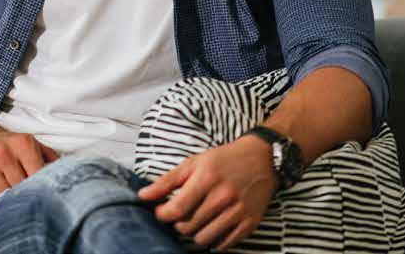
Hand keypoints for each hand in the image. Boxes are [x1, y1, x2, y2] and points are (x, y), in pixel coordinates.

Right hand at [0, 130, 59, 204]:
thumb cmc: (13, 148)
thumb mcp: (35, 147)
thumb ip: (52, 161)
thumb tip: (68, 180)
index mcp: (22, 143)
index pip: (38, 175)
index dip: (44, 192)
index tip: (48, 202)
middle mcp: (3, 152)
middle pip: (21, 190)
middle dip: (29, 201)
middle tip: (35, 210)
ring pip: (5, 199)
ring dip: (13, 207)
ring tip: (18, 208)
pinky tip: (2, 203)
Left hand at [138, 135, 276, 250]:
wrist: (261, 159)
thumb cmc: (222, 160)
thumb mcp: (193, 163)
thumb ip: (167, 180)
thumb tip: (143, 196)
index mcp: (205, 178)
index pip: (177, 208)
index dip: (163, 215)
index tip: (160, 213)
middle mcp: (222, 196)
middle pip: (188, 226)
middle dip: (178, 225)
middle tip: (179, 216)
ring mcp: (238, 211)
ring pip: (204, 239)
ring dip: (194, 235)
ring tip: (194, 223)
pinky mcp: (250, 223)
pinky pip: (225, 245)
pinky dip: (214, 242)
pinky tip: (210, 229)